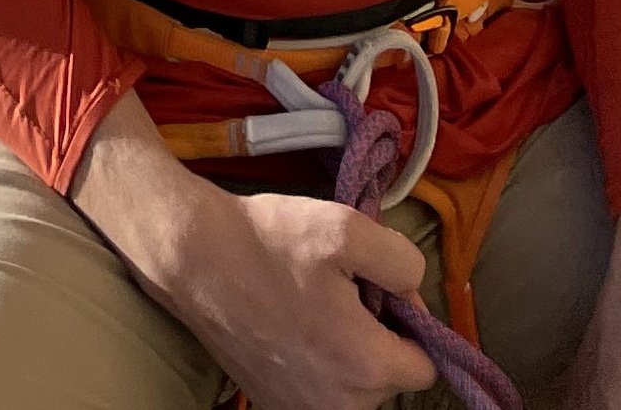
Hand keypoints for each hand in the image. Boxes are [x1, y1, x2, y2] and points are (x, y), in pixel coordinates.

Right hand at [70, 89, 437, 409]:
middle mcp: (338, 407)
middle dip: (376, 335)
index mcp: (365, 366)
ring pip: (355, 387)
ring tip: (314, 304)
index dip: (411, 321)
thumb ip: (403, 264)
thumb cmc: (273, 242)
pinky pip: (320, 393)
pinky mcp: (272, 406)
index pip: (424, 367)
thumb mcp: (350, 229)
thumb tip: (413, 295)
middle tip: (341, 289)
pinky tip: (292, 323)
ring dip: (347, 351)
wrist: (197, 260)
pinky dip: (317, 363)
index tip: (378, 289)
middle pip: (388, 378)